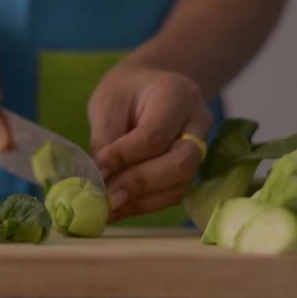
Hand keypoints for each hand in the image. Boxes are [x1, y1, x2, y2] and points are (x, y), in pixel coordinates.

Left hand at [88, 62, 213, 221]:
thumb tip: (96, 179)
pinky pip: (172, 194)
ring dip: (141, 200)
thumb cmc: (124, 92)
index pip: (154, 134)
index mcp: (176, 94)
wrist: (146, 88)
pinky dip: (143, 205)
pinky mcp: (190, 170)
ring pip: (180, 184)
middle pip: (180, 163)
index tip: (97, 172)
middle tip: (106, 197)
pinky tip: (117, 209)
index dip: (124, 157)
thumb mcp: (107, 104)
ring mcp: (200, 149)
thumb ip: (105, 140)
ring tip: (107, 208)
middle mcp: (197, 122)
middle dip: (140, 183)